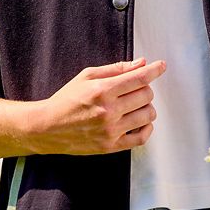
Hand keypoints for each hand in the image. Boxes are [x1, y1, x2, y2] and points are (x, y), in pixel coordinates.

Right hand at [30, 57, 165, 155]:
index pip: (139, 78)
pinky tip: (139, 121)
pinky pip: (142, 137)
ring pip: (148, 115)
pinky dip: (147, 127)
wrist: (47, 127)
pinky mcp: (111, 146)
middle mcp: (108, 111)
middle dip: (145, 88)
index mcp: (102, 90)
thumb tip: (140, 64)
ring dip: (146, 107)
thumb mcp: (86, 76)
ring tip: (134, 105)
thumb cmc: (66, 99)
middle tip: (135, 88)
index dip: (154, 70)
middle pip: (146, 95)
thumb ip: (115, 69)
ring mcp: (111, 130)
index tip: (161, 66)